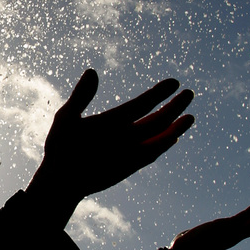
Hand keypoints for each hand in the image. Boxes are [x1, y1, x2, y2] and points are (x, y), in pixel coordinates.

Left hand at [32, 68, 193, 203]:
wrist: (59, 177)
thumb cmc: (60, 147)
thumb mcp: (67, 118)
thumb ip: (81, 97)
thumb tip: (92, 71)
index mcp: (114, 119)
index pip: (143, 103)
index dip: (159, 93)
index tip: (174, 82)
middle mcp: (127, 133)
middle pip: (156, 118)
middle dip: (173, 106)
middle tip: (189, 93)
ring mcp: (130, 150)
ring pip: (158, 136)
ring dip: (174, 128)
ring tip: (190, 116)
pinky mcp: (130, 165)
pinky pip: (150, 154)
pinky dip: (161, 146)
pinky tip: (173, 137)